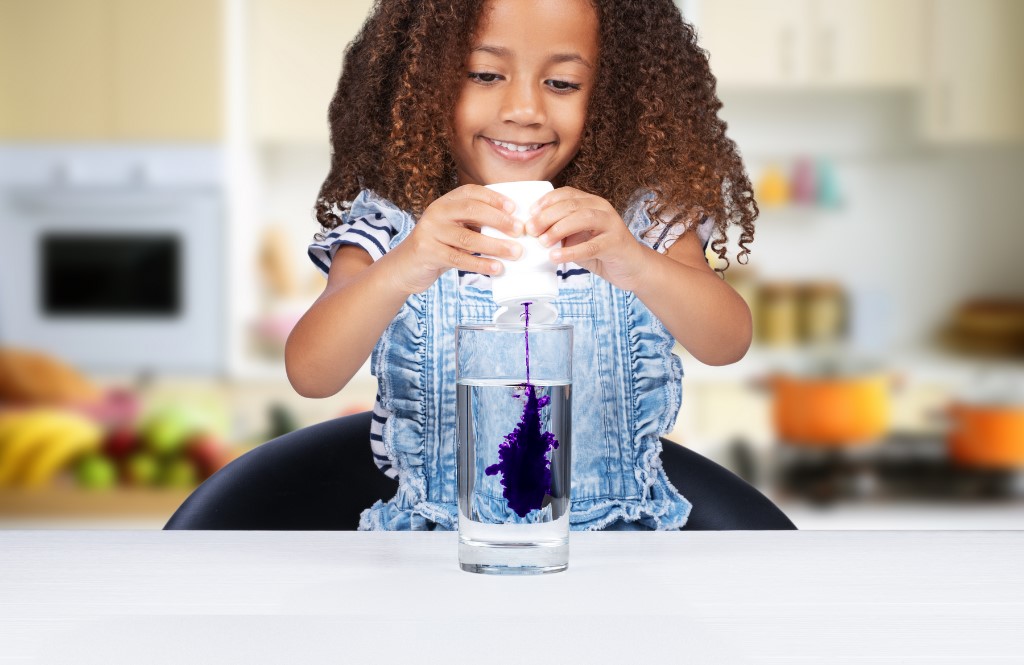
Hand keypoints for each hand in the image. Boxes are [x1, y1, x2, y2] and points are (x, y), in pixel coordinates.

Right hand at [389, 185, 524, 293]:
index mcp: (445, 202)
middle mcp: (436, 212)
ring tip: (515, 252)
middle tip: (520, 231)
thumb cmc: (439, 246)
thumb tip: (513, 226)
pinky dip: (480, 264)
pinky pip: (458, 258)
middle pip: (471, 211)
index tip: (514, 208)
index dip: (494, 198)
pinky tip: (497, 268)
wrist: (405, 266)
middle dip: (499, 220)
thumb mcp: (454, 228)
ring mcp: (430, 232)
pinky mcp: (427, 252)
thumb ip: (475, 223)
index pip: (471, 192)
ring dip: (495, 245)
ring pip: (467, 238)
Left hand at [528, 187, 647, 291]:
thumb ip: (559, 233)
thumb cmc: (600, 252)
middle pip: (571, 204)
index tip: (529, 214)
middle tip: (531, 230)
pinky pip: (592, 246)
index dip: (545, 202)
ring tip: (543, 242)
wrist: (631, 267)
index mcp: (591, 202)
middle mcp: (602, 208)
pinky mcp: (616, 243)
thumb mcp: (577, 238)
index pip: (566, 193)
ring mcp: (611, 224)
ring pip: (583, 218)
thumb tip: (532, 233)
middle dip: (547, 216)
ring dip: (559, 229)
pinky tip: (556, 257)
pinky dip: (571, 251)